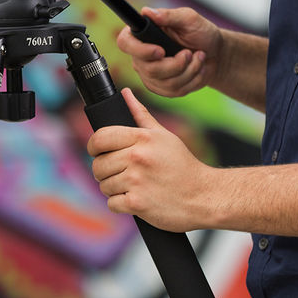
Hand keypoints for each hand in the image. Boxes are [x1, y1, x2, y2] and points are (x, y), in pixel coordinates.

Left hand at [87, 88, 214, 232]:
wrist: (203, 196)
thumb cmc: (183, 165)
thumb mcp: (164, 136)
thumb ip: (141, 115)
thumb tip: (125, 93)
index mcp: (142, 138)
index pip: (101, 137)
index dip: (93, 146)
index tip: (96, 152)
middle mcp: (137, 157)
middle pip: (99, 164)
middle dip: (104, 171)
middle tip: (118, 173)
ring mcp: (136, 181)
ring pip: (104, 185)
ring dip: (113, 189)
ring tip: (131, 186)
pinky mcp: (137, 204)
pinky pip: (112, 204)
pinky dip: (120, 204)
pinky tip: (135, 199)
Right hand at [116, 7, 221, 97]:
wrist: (214, 53)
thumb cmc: (201, 32)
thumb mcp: (189, 18)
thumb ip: (169, 15)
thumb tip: (147, 12)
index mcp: (143, 34)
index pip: (125, 43)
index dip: (140, 51)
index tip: (161, 51)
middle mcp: (141, 55)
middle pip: (148, 69)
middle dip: (176, 64)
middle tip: (189, 53)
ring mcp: (150, 73)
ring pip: (163, 82)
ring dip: (188, 70)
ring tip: (198, 58)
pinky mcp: (161, 87)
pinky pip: (172, 91)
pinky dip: (191, 80)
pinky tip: (196, 69)